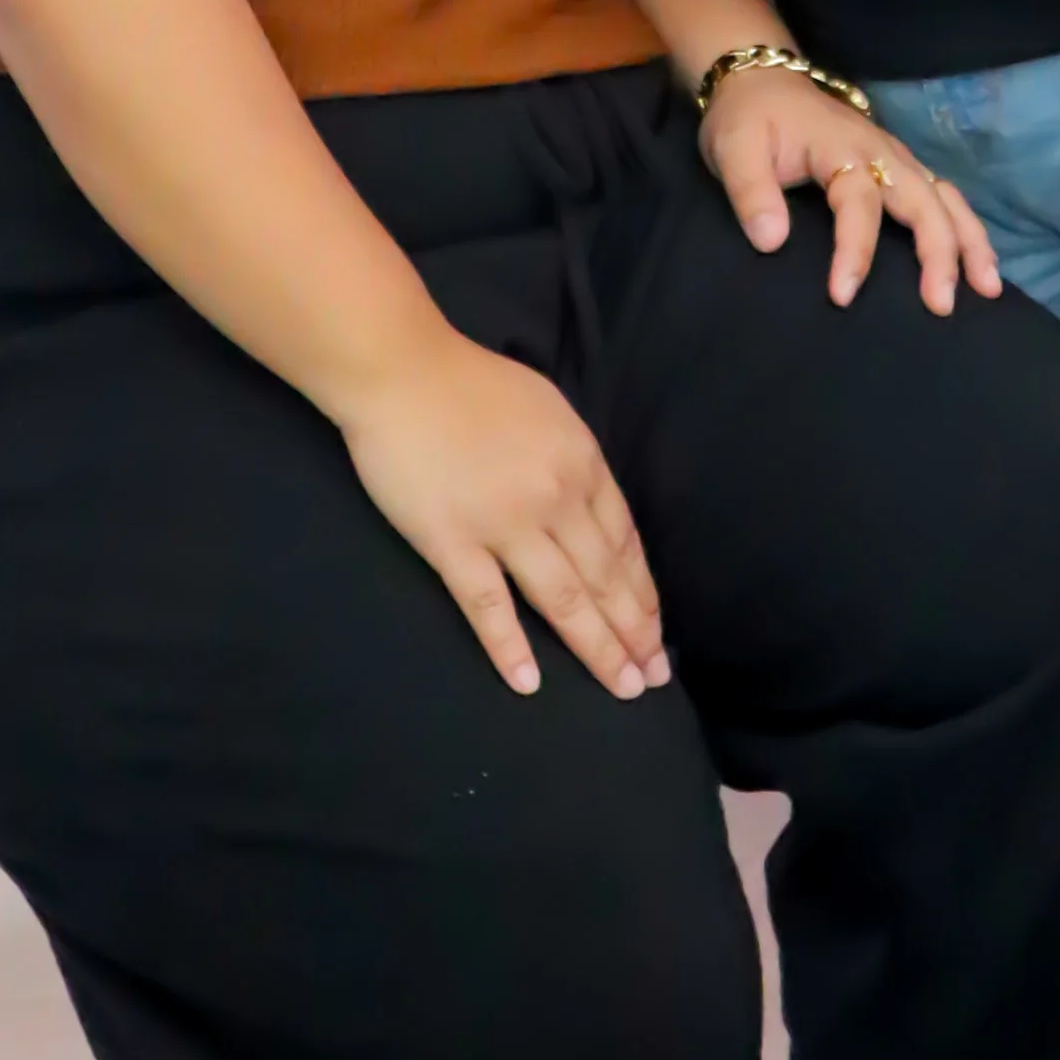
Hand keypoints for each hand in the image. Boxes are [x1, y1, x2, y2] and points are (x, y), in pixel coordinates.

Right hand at [338, 321, 667, 701]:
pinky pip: (488, 605)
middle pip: (603, 578)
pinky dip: (510, 648)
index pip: (623, 540)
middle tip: (653, 679)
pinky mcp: (452, 543)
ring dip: (597, 649)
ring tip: (621, 688)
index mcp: (581, 461)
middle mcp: (554, 497)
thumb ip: (575, 462)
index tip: (656, 632)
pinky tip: (529, 684)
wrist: (403, 371)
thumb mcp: (549, 410)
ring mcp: (503, 524)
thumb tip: (593, 510)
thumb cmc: (473, 384)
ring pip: (563, 599)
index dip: (642, 591)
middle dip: (633, 632)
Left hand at [699, 71, 1004, 313]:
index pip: (858, 202)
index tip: (843, 295)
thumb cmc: (749, 120)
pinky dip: (966, 228)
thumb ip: (751, 192)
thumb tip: (772, 241)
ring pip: (945, 197)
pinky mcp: (900, 166)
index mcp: (841, 146)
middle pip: (923, 199)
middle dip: (939, 252)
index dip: (854, 250)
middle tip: (942, 305)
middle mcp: (880, 150)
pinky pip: (943, 196)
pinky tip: (978, 262)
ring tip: (987, 288)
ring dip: (969, 241)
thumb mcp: (733, 149)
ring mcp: (895, 157)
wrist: (761, 81)